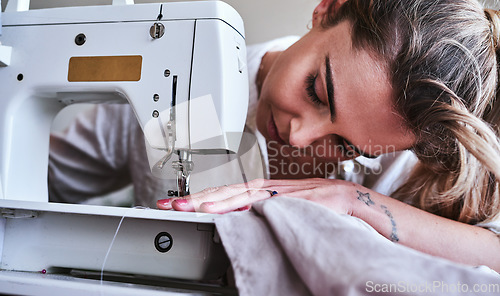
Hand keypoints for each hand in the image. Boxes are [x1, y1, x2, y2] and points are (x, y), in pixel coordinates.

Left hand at [156, 178, 358, 213]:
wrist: (353, 200)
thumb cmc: (321, 206)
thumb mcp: (285, 209)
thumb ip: (262, 212)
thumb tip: (238, 219)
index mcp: (263, 190)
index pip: (225, 193)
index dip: (199, 198)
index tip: (176, 204)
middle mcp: (267, 188)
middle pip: (225, 192)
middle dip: (195, 199)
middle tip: (169, 205)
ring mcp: (280, 192)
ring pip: (239, 195)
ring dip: (211, 201)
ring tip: (187, 208)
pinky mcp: (295, 199)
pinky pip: (264, 204)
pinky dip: (242, 206)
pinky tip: (225, 209)